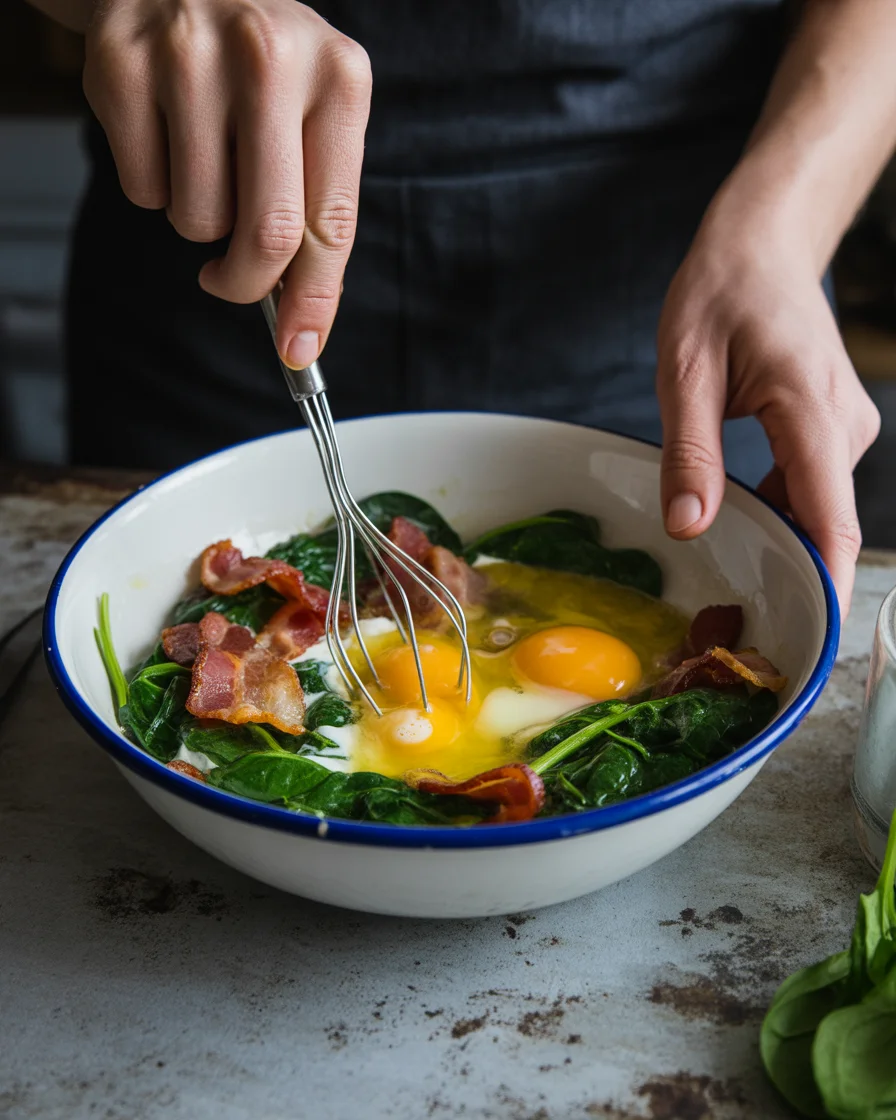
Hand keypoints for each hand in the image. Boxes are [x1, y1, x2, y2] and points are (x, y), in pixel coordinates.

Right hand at [83, 0, 371, 368]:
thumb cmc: (262, 68)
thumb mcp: (315, 117)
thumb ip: (316, 210)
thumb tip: (303, 320)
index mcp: (339, 79)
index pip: (330, 222)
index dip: (315, 301)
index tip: (299, 349)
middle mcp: (271, 57)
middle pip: (266, 233)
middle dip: (248, 283)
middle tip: (233, 282)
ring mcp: (191, 56)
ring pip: (197, 219)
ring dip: (200, 222)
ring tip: (206, 164)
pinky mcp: (123, 64)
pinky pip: (142, 190)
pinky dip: (154, 187)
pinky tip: (166, 136)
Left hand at [656, 209, 879, 614]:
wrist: (762, 246)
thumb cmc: (722, 294)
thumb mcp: (685, 371)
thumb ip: (690, 453)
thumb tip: (689, 526)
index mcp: (810, 410)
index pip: (831, 519)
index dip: (826, 583)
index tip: (813, 639)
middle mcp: (843, 425)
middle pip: (824, 522)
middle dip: (789, 570)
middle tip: (735, 614)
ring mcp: (843, 427)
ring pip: (815, 507)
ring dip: (777, 535)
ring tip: (729, 555)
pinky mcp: (831, 428)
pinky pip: (810, 487)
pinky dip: (779, 508)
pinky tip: (739, 508)